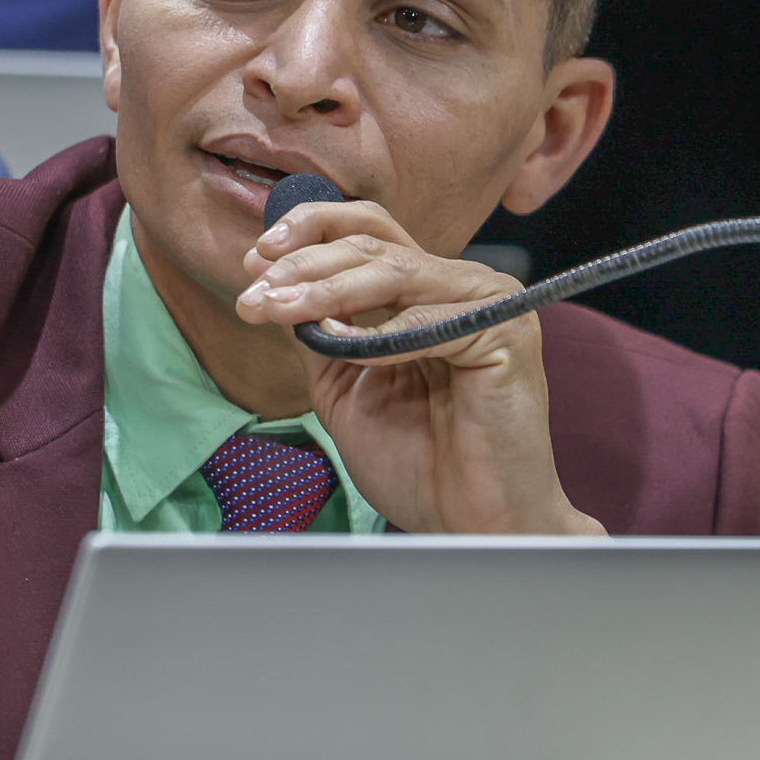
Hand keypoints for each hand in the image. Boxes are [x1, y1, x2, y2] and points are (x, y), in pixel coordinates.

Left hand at [235, 200, 603, 535]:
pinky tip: (340, 346)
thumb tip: (275, 286)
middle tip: (256, 293)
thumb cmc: (415, 463)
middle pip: (372, 243)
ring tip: (277, 307)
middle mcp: (458, 285)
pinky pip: (429, 321)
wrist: (466, 525)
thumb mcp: (344, 385)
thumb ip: (321, 332)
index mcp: (423, 292)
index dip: (307, 233)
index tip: (252, 260)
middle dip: (302, 264)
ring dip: (325, 288)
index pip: (365, 233)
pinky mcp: (507, 331)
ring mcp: (487, 302)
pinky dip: (378, 334)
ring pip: (393, 270)